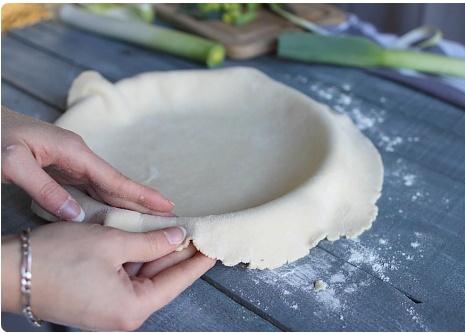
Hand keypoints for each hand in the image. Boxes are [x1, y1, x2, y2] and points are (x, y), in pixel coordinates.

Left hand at [1, 107, 174, 221]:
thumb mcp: (12, 162)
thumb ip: (43, 188)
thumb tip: (75, 215)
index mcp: (74, 151)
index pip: (114, 178)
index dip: (140, 194)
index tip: (166, 205)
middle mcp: (78, 156)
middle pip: (116, 182)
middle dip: (141, 198)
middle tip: (168, 215)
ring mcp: (71, 161)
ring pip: (105, 185)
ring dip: (126, 200)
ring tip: (148, 216)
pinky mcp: (61, 167)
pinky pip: (90, 187)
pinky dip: (106, 199)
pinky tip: (113, 209)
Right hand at [1, 223, 214, 330]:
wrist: (7, 272)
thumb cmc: (57, 259)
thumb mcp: (111, 243)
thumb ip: (150, 242)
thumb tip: (178, 238)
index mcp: (133, 308)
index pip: (178, 281)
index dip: (199, 261)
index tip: (216, 247)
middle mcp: (125, 314)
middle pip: (163, 278)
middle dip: (180, 253)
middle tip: (199, 231)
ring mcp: (111, 308)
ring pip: (146, 275)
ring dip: (159, 252)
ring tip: (180, 230)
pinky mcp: (99, 299)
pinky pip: (128, 276)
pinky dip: (139, 257)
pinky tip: (150, 238)